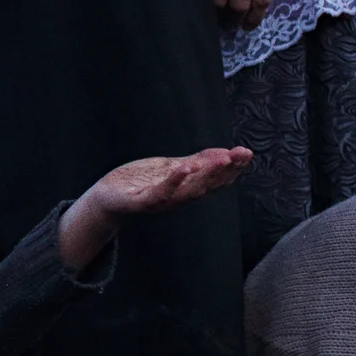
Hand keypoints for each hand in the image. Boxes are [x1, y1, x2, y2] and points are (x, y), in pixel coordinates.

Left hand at [57, 147, 253, 269]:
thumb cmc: (141, 182)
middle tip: (241, 154)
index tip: (247, 154)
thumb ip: (197, 162)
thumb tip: (226, 153)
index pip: (216, 180)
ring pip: (189, 191)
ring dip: (206, 175)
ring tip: (221, 159)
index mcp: (187, 190)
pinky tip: (183, 168)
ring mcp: (161, 202)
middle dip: (226, 170)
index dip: (233, 169)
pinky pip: (159, 194)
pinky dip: (173, 182)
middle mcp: (178, 198)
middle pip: (208, 185)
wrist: (108, 197)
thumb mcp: (172, 168)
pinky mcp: (141, 202)